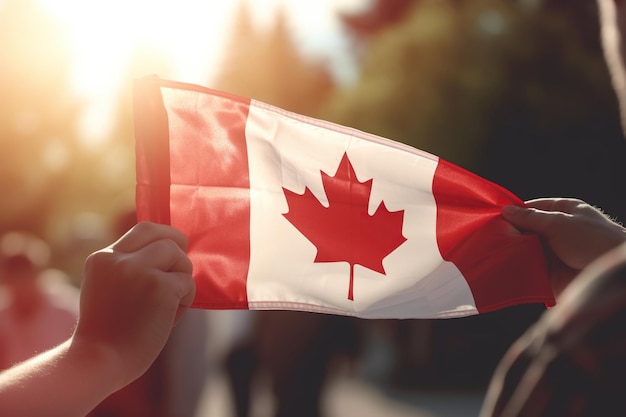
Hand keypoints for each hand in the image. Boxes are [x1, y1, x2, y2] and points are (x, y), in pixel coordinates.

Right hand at [72, 222, 194, 388]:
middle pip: (164, 237)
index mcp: (102, 258)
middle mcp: (119, 259)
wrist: (97, 362)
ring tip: (169, 306)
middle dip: (180, 248)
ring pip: (179, 257)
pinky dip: (184, 301)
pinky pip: (187, 283)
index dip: (165, 236)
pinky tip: (169, 318)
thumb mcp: (107, 288)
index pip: (143, 229)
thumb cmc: (107, 333)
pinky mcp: (160, 286)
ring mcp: (139, 270)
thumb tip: (170, 252)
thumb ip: (129, 268)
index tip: (174, 248)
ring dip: (182, 279)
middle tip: (183, 267)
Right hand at [502, 198, 625, 296]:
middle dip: (510, 233)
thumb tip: (505, 210)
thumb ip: (530, 218)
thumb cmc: (592, 241)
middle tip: (488, 235)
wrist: (611, 275)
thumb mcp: (558, 223)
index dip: (514, 213)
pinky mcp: (550, 274)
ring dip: (512, 252)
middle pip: (526, 230)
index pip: (532, 209)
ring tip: (490, 251)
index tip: (493, 217)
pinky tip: (501, 266)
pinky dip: (517, 268)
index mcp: (564, 212)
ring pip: (526, 250)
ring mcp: (554, 253)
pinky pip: (529, 269)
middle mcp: (558, 232)